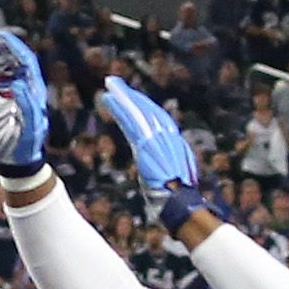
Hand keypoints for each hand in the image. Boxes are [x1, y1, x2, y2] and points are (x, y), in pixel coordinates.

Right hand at [0, 26, 49, 176]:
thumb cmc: (26, 144)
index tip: (1, 38)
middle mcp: (15, 81)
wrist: (11, 158)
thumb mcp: (30, 127)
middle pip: (3, 56)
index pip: (24, 60)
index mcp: (31, 86)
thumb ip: (26, 105)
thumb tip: (17, 84)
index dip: (13, 48)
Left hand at [95, 74, 214, 230]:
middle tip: (115, 83)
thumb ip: (169, 173)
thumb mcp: (175, 183)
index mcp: (174, 145)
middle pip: (147, 110)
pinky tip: (108, 98)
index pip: (157, 120)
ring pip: (137, 111)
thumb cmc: (178, 202)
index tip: (132, 99)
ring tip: (109, 85)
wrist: (181, 205)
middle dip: (131, 96)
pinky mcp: (146, 144)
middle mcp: (167, 137)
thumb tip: (168, 180)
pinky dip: (119, 108)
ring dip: (122, 96)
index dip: (144, 108)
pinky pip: (130, 121)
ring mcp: (157, 139)